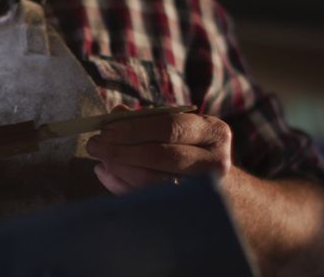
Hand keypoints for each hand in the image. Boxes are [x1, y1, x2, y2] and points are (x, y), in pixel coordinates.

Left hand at [86, 105, 232, 193]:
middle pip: (161, 155)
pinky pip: (148, 198)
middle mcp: (216, 161)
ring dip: (119, 169)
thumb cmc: (195, 153)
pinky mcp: (189, 210)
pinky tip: (107, 174)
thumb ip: (149, 120)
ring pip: (153, 181)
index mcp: (214, 131)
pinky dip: (123, 186)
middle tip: (94, 145)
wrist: (229, 195)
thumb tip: (115, 113)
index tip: (105, 128)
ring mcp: (205, 190)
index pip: (169, 126)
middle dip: (122, 149)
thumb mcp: (182, 131)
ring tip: (100, 159)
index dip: (133, 127)